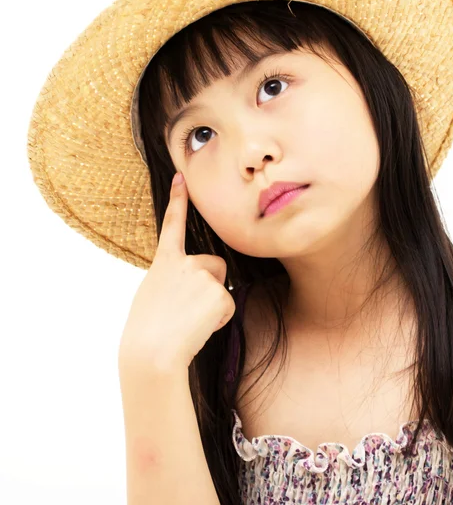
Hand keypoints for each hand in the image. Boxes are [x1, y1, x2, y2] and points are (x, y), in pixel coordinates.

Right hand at [118, 172, 235, 371]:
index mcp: (164, 262)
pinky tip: (199, 328)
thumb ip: (174, 279)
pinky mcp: (218, 292)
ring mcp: (202, 274)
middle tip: (186, 310)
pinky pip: (227, 305)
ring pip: (221, 287)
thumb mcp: (154, 294)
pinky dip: (218, 319)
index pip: (172, 224)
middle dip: (210, 285)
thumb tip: (197, 286)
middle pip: (215, 266)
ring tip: (189, 320)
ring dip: (213, 304)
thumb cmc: (148, 330)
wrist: (152, 352)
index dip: (178, 199)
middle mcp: (184, 262)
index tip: (182, 176)